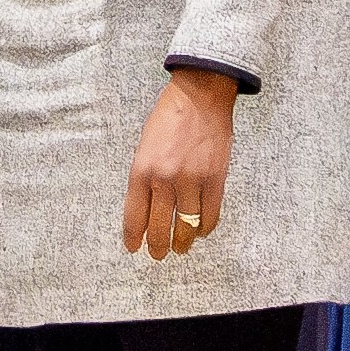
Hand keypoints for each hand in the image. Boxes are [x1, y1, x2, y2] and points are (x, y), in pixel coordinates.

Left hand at [121, 67, 237, 259]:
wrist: (200, 97)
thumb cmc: (169, 117)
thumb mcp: (144, 145)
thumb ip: (144, 176)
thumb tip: (147, 206)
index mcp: (142, 169)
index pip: (135, 215)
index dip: (134, 236)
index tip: (133, 247)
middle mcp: (165, 179)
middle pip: (160, 226)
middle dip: (157, 245)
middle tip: (157, 254)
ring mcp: (192, 181)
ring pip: (186, 226)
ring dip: (182, 242)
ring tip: (179, 248)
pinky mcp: (216, 180)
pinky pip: (210, 216)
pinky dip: (204, 228)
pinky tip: (199, 231)